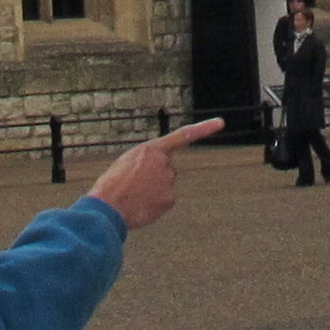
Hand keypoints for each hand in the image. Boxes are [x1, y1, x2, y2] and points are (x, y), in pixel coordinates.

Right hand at [89, 118, 220, 231]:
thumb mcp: (127, 162)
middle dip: (156, 176)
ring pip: (166, 185)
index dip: (204, 129)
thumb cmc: (112, 184)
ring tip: (134, 195)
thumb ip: (147, 162)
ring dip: (154, 190)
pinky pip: (166, 200)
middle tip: (135, 184)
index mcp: (151, 148)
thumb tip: (156, 174)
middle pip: (168, 168)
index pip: (183, 135)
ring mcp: (169, 180)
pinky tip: (141, 205)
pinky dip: (156, 204)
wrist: (108, 206)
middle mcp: (165, 162)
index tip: (221, 123)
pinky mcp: (171, 198)